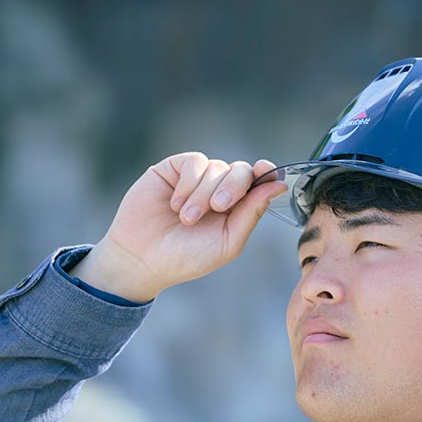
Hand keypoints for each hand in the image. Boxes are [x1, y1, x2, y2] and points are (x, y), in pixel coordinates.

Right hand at [71, 153, 286, 301]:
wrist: (143, 259)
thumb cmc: (187, 257)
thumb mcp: (227, 242)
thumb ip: (251, 213)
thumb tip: (278, 184)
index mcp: (237, 208)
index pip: (258, 182)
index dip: (265, 173)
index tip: (266, 172)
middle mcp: (219, 189)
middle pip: (241, 170)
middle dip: (234, 186)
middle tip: (218, 207)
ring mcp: (197, 178)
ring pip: (217, 167)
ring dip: (204, 194)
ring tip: (187, 218)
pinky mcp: (174, 169)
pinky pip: (194, 162)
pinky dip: (189, 183)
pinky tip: (176, 204)